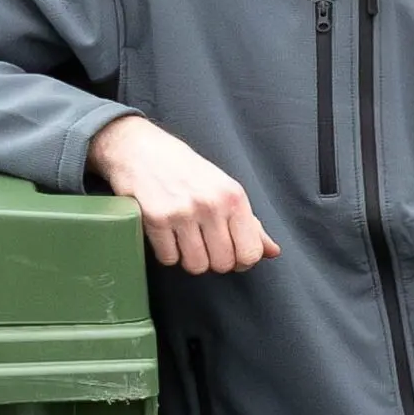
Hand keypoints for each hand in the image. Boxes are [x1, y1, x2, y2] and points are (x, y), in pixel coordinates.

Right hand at [89, 115, 280, 274]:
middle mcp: (211, 204)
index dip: (242, 261)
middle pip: (223, 263)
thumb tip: (273, 251)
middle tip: (205, 244)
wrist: (140, 149)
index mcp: (234, 197)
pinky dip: (168, 254)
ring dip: (190, 259)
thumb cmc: (186, 170)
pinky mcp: (156, 219)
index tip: (232, 253)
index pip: (250, 252)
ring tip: (186, 240)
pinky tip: (167, 236)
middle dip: (214, 260)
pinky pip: (169, 259)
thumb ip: (251, 223)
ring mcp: (183, 212)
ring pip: (196, 266)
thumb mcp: (225, 189)